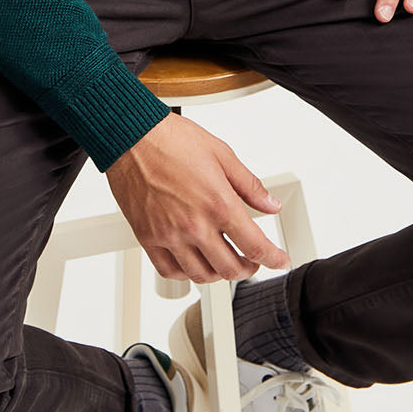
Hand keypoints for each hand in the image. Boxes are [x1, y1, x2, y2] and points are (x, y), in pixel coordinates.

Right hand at [105, 112, 292, 284]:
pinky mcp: (148, 238)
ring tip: (223, 261)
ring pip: (201, 275)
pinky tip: (192, 263)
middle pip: (230, 268)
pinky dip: (186, 274)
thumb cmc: (171, 139)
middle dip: (248, 268)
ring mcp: (170, 235)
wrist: (132, 136)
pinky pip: (170, 272)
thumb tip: (271, 204)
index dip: (274, 259)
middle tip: (251, 260)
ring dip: (219, 274)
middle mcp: (194, 225)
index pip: (255, 246)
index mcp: (217, 203)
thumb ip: (249, 185)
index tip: (280, 261)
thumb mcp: (221, 153)